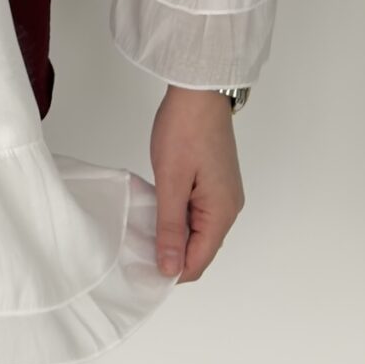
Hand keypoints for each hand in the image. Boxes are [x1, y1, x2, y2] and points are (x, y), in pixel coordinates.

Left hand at [148, 86, 245, 280]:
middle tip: (135, 252)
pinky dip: (178, 218)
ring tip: (142, 233)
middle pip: (200, 248)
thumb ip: (171, 227)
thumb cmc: (184, 131)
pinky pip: (198, 213)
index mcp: (222, 212)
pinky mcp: (215, 182)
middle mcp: (229, 208)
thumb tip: (170, 268)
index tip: (141, 272)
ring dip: (174, 236)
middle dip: (172, 256)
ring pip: (198, 231)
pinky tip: (156, 213)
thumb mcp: (170, 182)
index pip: (199, 261)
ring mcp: (223, 194)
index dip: (172, 271)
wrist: (199, 91)